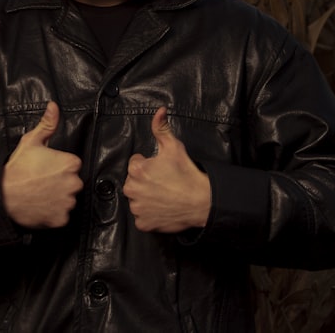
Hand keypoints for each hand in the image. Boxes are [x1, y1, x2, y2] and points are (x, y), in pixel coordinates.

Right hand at [2, 101, 82, 228]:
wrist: (2, 195)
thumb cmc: (17, 168)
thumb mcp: (31, 141)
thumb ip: (48, 124)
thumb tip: (54, 106)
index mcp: (70, 163)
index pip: (72, 166)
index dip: (58, 167)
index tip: (45, 170)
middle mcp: (74, 183)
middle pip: (72, 183)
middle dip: (60, 183)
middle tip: (41, 182)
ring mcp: (68, 203)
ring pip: (67, 200)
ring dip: (57, 199)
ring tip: (40, 194)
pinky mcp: (61, 219)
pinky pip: (61, 216)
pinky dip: (53, 213)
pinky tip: (40, 206)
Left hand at [123, 107, 211, 232]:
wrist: (201, 201)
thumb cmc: (187, 174)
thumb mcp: (174, 147)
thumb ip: (161, 128)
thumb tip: (159, 111)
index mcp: (137, 170)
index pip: (135, 164)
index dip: (148, 165)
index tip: (160, 169)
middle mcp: (133, 190)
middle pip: (133, 182)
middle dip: (144, 181)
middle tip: (163, 182)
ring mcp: (138, 208)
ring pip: (136, 199)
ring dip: (145, 197)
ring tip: (163, 195)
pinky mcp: (144, 223)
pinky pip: (141, 217)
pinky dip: (149, 214)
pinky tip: (162, 207)